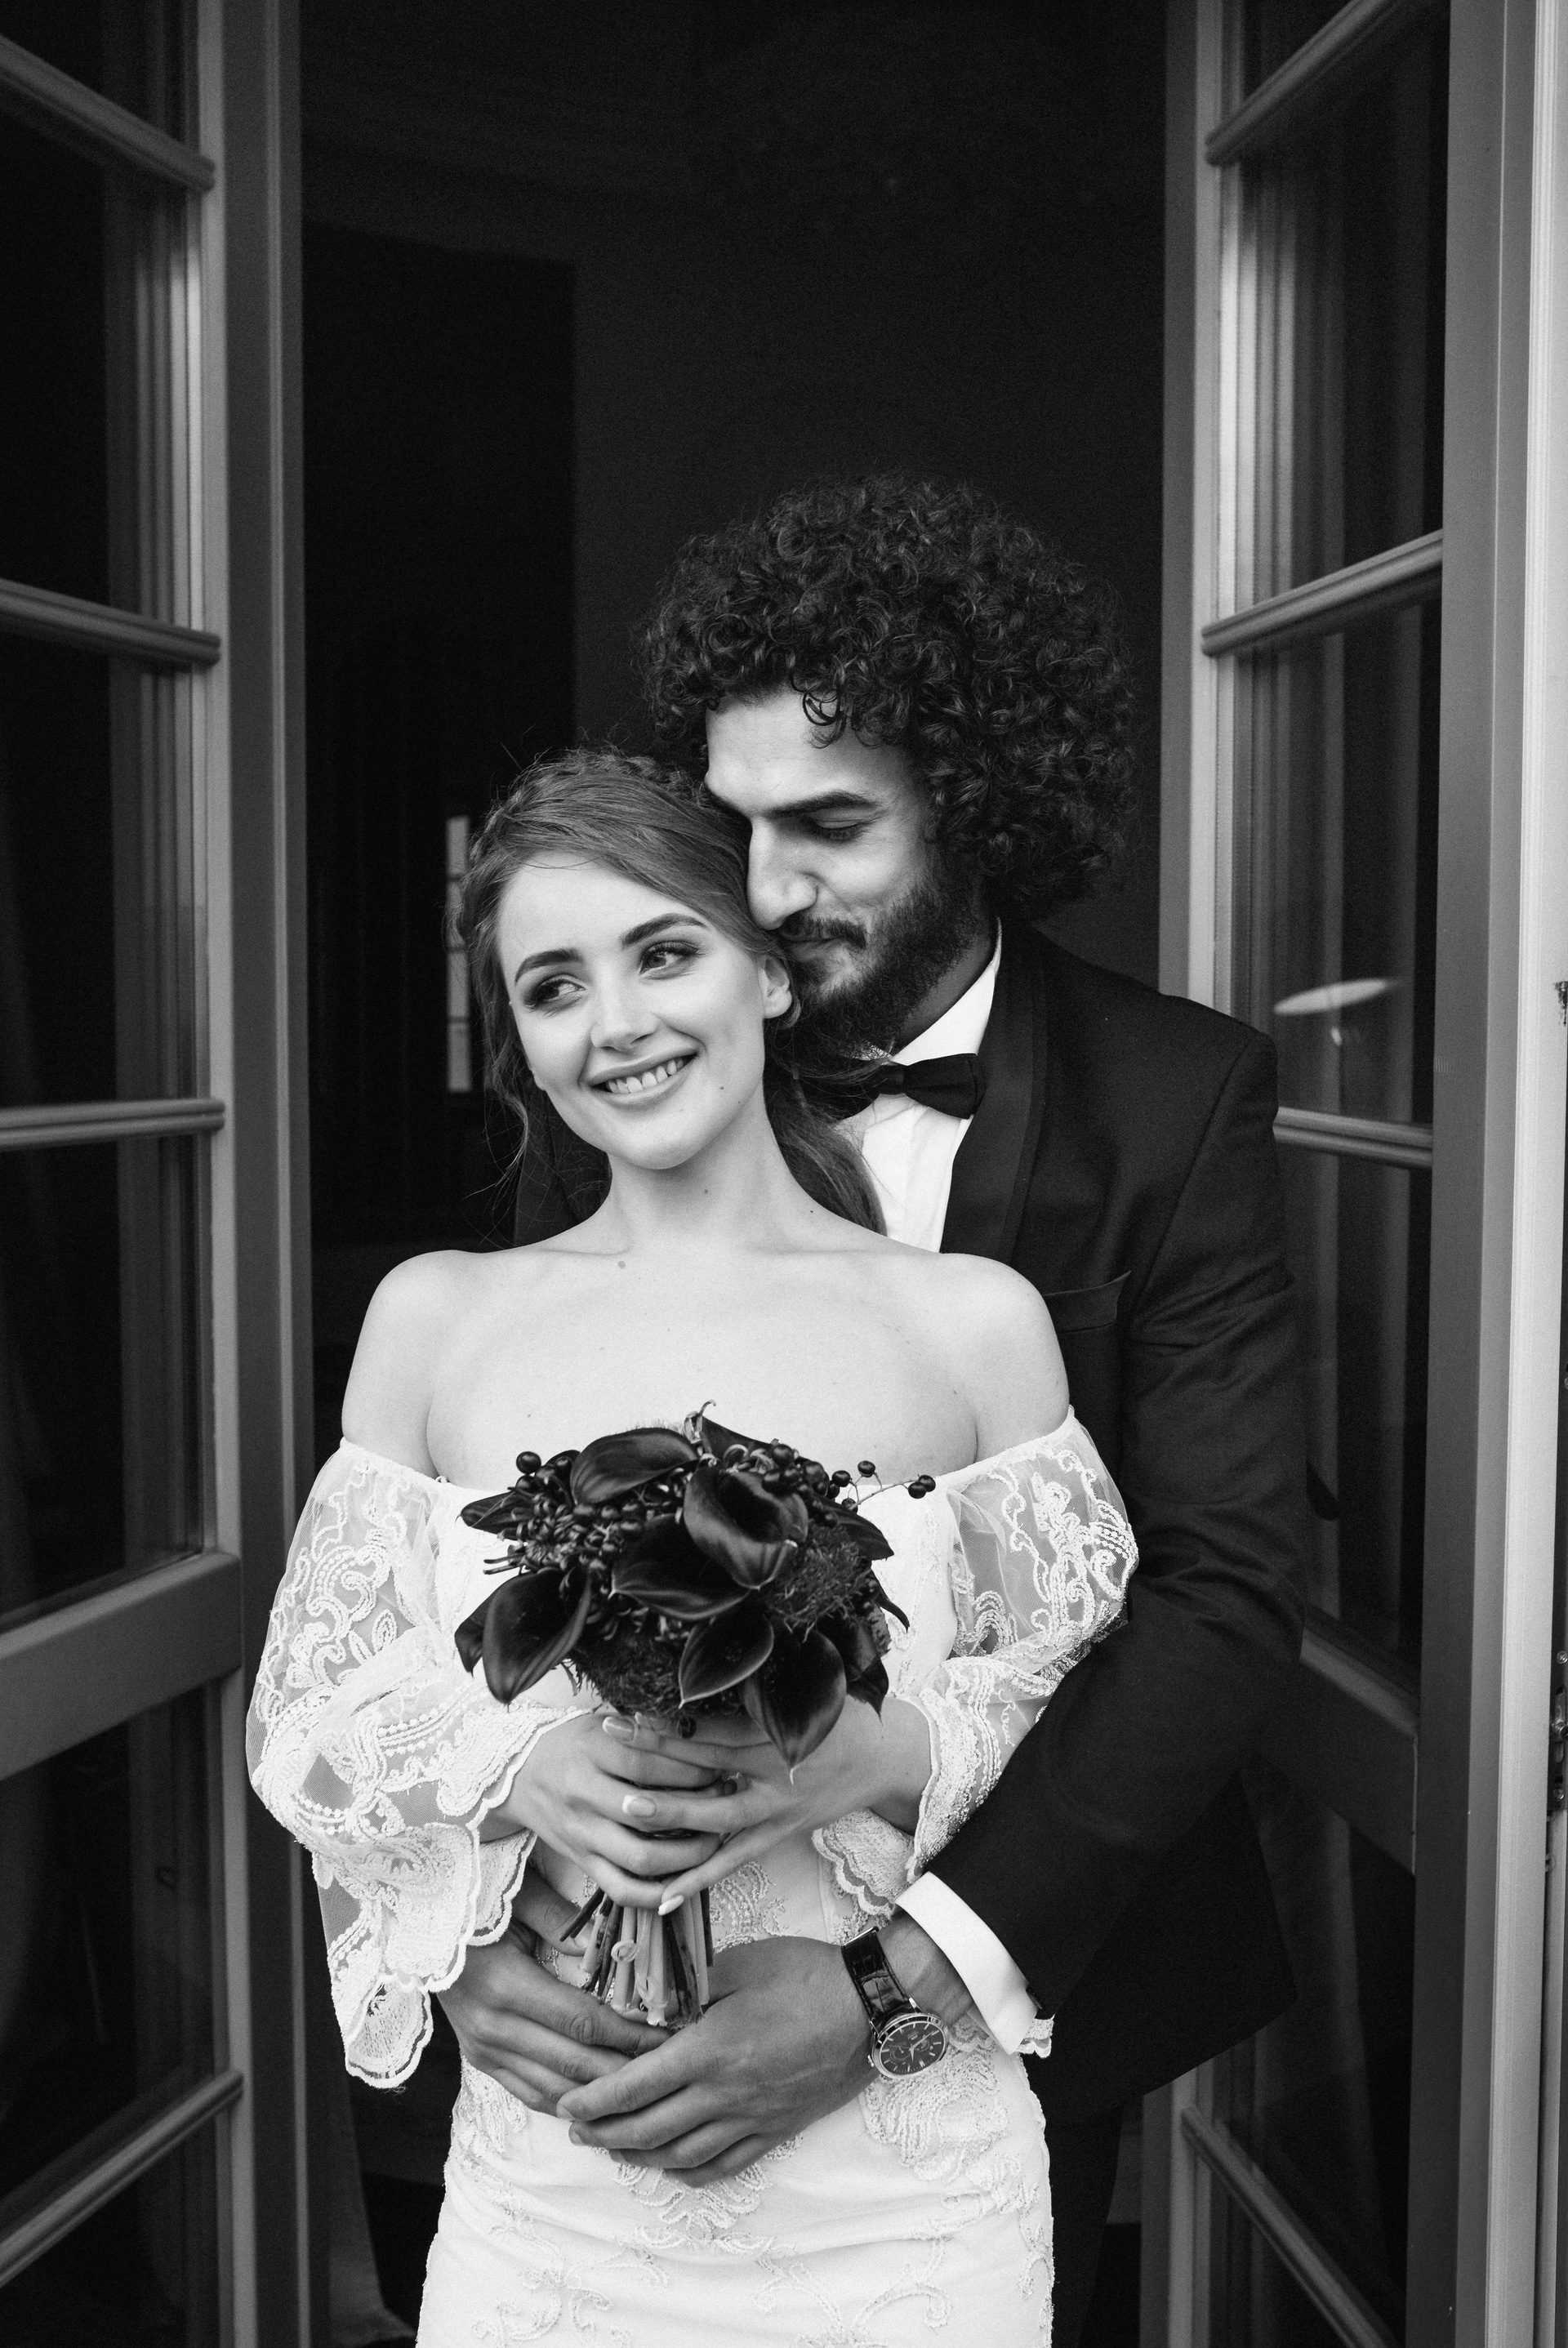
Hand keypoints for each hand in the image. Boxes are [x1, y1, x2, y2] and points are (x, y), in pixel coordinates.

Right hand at [437, 1874, 665, 2110]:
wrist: (416, 1927)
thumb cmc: (473, 1903)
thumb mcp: (518, 1898)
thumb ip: (565, 1922)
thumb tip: (615, 1948)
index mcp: (506, 1986)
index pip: (584, 2024)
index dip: (630, 2036)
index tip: (669, 2037)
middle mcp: (493, 2028)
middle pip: (575, 2066)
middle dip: (628, 2071)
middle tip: (672, 2069)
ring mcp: (484, 2049)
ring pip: (555, 2089)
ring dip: (603, 2095)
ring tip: (646, 2091)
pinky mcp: (480, 2059)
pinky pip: (531, 2093)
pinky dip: (569, 2102)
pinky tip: (601, 2102)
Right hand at [491, 1712, 730, 1907]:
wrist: (517, 1775)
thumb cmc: (571, 1745)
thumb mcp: (600, 1724)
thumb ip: (643, 1732)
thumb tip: (700, 1736)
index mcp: (590, 1753)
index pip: (646, 1765)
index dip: (689, 1771)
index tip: (718, 1769)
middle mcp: (583, 1796)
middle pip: (649, 1814)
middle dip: (697, 1812)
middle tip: (726, 1803)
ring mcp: (582, 1834)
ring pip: (640, 1858)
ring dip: (687, 1856)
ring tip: (715, 1841)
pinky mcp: (582, 1863)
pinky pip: (622, 1890)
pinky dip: (656, 1894)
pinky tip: (684, 1882)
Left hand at [556, 1934, 871, 2181]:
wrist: (869, 2006)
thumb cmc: (806, 1975)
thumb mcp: (739, 1964)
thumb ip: (691, 1986)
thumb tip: (653, 2002)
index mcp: (708, 2051)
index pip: (634, 2087)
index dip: (594, 2101)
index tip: (567, 2105)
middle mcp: (724, 2094)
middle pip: (649, 2129)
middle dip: (604, 2133)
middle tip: (576, 2132)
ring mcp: (751, 2118)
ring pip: (681, 2155)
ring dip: (640, 2156)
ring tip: (614, 2149)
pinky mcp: (776, 2129)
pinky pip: (724, 2165)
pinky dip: (690, 2172)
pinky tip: (673, 2166)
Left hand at [608, 1699, 933, 1908]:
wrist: (884, 1756)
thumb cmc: (840, 1714)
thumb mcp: (805, 1692)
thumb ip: (758, 1687)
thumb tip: (711, 1659)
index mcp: (776, 1730)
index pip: (713, 1726)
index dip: (669, 1720)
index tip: (629, 1711)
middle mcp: (774, 1770)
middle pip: (706, 1763)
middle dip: (654, 1755)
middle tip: (609, 1743)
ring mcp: (776, 1808)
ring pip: (716, 1816)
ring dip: (671, 1816)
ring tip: (626, 1812)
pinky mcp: (778, 1833)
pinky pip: (735, 1860)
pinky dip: (700, 1879)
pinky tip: (664, 1896)